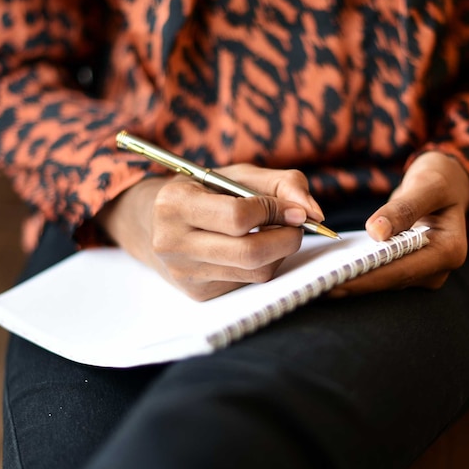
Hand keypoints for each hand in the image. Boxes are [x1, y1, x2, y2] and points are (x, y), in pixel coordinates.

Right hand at [96, 164, 324, 300]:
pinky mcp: (198, 293)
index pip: (238, 216)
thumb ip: (280, 183)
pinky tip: (256, 249)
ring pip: (255, 272)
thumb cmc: (204, 193)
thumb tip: (313, 212)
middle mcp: (172, 242)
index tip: (295, 209)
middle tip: (297, 225)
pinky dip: (264, 265)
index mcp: (174, 204)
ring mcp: (184, 273)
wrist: (155, 224)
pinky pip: (248, 283)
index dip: (275, 211)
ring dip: (279, 252)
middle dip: (287, 238)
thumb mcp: (235, 174)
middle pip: (249, 252)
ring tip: (276, 233)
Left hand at [330, 152, 468, 296]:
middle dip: (354, 283)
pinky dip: (357, 271)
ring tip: (315, 282)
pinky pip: (380, 273)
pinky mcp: (408, 270)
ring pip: (382, 280)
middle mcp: (439, 269)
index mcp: (449, 251)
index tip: (335, 279)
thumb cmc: (439, 181)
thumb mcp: (427, 185)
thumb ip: (405, 207)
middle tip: (316, 286)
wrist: (445, 187)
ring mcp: (424, 272)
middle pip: (390, 280)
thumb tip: (376, 233)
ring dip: (352, 280)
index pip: (401, 269)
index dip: (367, 277)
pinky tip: (328, 271)